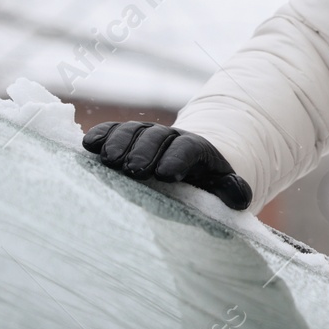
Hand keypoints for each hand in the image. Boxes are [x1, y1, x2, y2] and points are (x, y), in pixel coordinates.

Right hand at [82, 122, 251, 210]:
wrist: (188, 165)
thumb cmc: (204, 181)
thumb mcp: (223, 186)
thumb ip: (233, 190)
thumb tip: (240, 197)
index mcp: (196, 148)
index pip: (187, 148)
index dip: (177, 159)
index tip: (166, 176)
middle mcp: (169, 136)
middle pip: (157, 137)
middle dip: (144, 152)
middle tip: (132, 170)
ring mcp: (146, 135)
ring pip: (133, 131)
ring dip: (119, 143)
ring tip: (108, 161)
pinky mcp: (125, 137)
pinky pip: (112, 131)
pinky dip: (101, 135)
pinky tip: (87, 146)